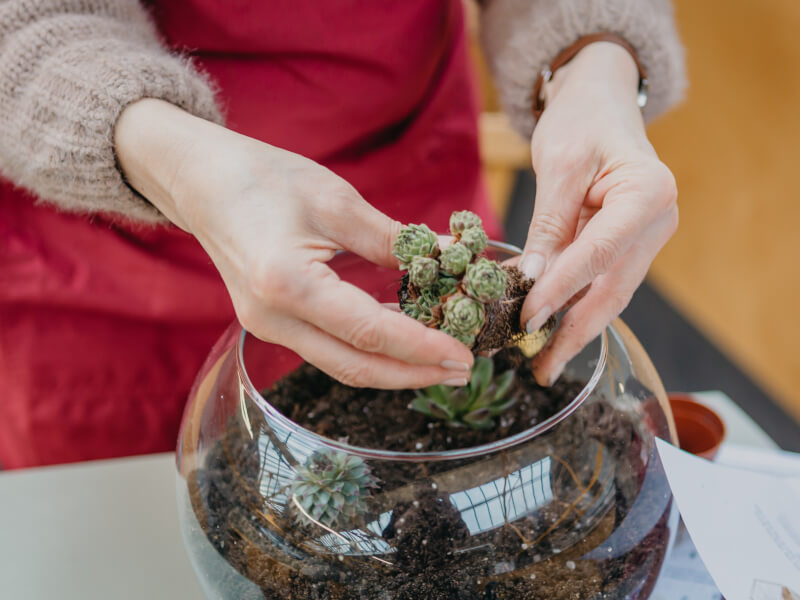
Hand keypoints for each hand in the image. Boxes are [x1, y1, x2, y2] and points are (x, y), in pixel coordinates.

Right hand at [114, 99, 473, 388]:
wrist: (203, 182)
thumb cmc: (264, 179)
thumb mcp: (335, 200)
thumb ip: (393, 238)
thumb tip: (449, 258)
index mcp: (287, 283)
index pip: (368, 332)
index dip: (420, 348)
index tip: (462, 354)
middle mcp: (272, 319)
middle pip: (355, 367)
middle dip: (414, 374)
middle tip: (462, 370)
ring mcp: (266, 327)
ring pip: (341, 366)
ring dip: (394, 370)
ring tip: (440, 362)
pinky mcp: (270, 324)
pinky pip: (327, 350)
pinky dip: (369, 353)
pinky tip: (401, 343)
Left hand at [519, 43, 678, 385]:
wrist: (601, 100)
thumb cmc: (581, 120)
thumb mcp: (559, 165)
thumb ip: (548, 225)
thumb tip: (529, 279)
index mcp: (647, 194)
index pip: (598, 254)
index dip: (560, 291)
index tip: (526, 320)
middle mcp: (657, 222)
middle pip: (612, 289)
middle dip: (574, 332)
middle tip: (541, 369)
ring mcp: (647, 237)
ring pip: (609, 293)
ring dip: (574, 327)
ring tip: (542, 361)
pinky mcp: (629, 244)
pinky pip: (601, 281)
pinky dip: (575, 305)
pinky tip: (550, 329)